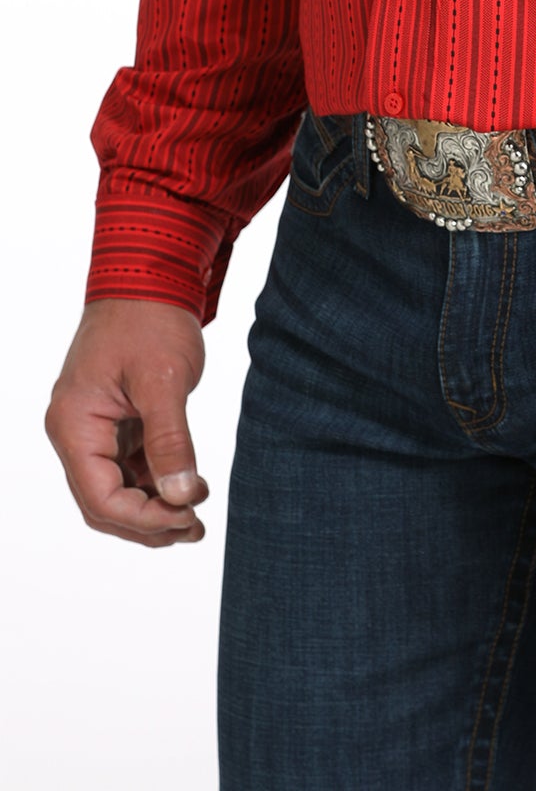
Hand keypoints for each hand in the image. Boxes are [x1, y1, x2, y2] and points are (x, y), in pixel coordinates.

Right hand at [45, 298, 208, 545]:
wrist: (150, 274)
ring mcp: (93, 427)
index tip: (186, 517)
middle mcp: (76, 431)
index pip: (100, 497)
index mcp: (74, 425)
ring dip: (153, 507)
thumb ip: (170, 442)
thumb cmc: (150, 318)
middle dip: (147, 522)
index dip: (143, 518)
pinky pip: (127, 466)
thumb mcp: (164, 381)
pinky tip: (185, 489)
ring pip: (115, 488)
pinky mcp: (114, 419)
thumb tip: (181, 498)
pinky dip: (155, 482)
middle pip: (102, 502)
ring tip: (194, 518)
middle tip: (194, 529)